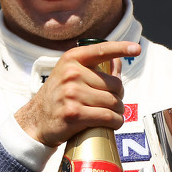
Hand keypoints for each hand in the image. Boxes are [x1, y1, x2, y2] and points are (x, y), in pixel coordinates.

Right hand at [14, 41, 140, 146]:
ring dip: (118, 111)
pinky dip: (115, 122)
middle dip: (119, 96)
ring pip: (113, 102)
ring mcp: (72, 93)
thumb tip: (119, 60)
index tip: (136, 48)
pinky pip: (107, 117)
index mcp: (72, 59)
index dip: (121, 48)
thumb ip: (93, 67)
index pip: (101, 50)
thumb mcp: (69, 74)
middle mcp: (72, 73)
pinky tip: (113, 123)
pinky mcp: (74, 114)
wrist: (36, 120)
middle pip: (115, 85)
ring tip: (112, 114)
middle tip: (112, 102)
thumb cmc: (59, 96)